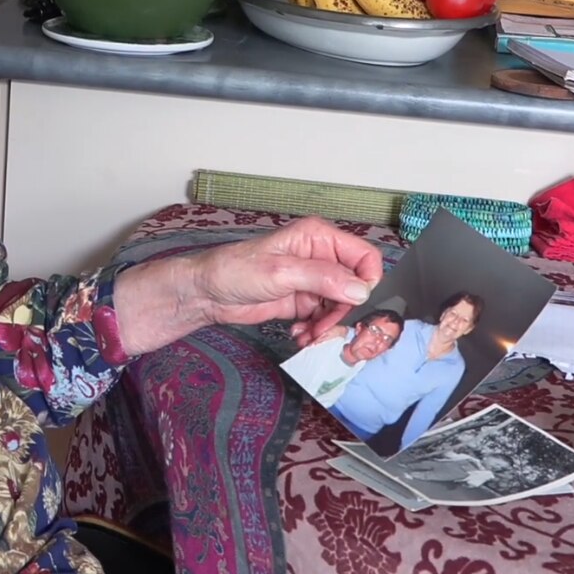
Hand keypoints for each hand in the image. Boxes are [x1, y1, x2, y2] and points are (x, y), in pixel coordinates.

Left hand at [113, 217, 383, 355]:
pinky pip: (324, 320)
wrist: (206, 294)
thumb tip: (361, 290)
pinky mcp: (303, 302)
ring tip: (308, 335)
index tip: (356, 306)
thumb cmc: (236, 271)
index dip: (368, 281)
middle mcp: (320, 257)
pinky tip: (299, 336)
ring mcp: (312, 282)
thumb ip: (322, 278)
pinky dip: (317, 332)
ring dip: (330, 327)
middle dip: (345, 312)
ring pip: (342, 308)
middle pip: (356, 287)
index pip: (364, 256)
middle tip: (328, 330)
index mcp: (319, 238)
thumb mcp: (280, 273)